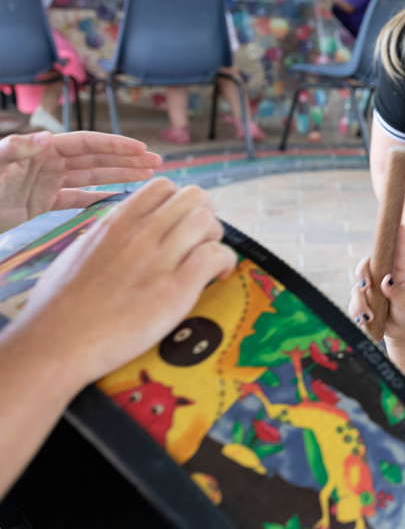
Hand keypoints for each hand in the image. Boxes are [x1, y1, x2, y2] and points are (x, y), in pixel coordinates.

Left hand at [0, 131, 161, 233]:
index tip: (141, 149)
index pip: (86, 144)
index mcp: (41, 150)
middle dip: (127, 159)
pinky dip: (96, 199)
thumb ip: (16, 149)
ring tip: (147, 177)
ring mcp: (46, 183)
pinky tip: (116, 200)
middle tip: (157, 163)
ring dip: (119, 176)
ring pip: (91, 177)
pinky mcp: (40, 204)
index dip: (115, 145)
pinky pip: (75, 199)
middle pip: (96, 158)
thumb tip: (48, 139)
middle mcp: (48, 163)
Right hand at [16, 178, 235, 384]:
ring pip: (208, 220)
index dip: (179, 203)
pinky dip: (224, 262)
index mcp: (115, 222)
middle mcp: (139, 234)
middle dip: (204, 215)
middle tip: (199, 242)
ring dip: (216, 238)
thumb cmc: (59, 306)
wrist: (56, 342)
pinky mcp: (176, 288)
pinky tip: (218, 276)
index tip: (178, 225)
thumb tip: (122, 232)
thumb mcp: (80, 252)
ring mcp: (158, 259)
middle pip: (194, 197)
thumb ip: (107, 236)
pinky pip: (216, 255)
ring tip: (207, 260)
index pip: (163, 186)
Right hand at [348, 227, 404, 338]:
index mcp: (398, 273)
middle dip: (362, 273)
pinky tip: (363, 321)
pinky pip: (353, 303)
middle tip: (366, 286)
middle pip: (366, 265)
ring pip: (357, 288)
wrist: (403, 333)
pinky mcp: (364, 302)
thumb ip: (397, 292)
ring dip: (360, 302)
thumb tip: (386, 280)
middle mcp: (383, 277)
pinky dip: (356, 312)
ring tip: (370, 316)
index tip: (401, 225)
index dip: (398, 238)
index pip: (397, 253)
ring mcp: (372, 289)